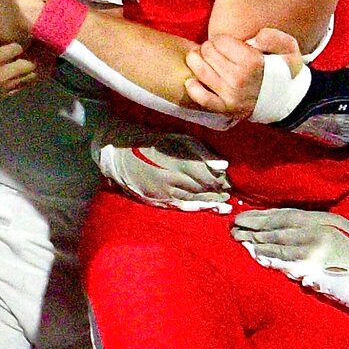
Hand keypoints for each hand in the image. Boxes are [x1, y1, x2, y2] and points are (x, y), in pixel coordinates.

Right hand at [0, 41, 42, 95]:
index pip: (18, 47)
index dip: (21, 38)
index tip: (25, 32)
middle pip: (29, 64)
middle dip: (34, 53)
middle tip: (39, 44)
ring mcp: (2, 88)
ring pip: (30, 76)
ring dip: (35, 65)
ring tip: (40, 54)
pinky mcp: (3, 94)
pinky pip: (24, 85)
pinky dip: (29, 75)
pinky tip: (29, 65)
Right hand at [97, 129, 231, 211]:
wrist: (120, 152)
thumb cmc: (150, 141)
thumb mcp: (175, 139)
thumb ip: (199, 151)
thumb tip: (222, 165)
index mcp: (179, 163)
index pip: (207, 176)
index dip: (220, 179)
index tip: (228, 180)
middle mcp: (173, 180)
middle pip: (202, 189)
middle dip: (217, 191)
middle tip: (228, 192)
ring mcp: (165, 192)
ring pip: (194, 199)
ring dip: (210, 201)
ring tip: (223, 204)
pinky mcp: (157, 199)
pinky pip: (181, 206)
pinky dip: (196, 208)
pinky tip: (207, 209)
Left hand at [183, 28, 302, 119]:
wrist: (286, 100)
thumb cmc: (284, 71)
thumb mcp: (289, 49)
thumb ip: (273, 37)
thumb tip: (254, 39)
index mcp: (252, 62)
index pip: (220, 42)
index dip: (220, 40)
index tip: (226, 44)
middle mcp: (239, 79)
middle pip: (208, 54)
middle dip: (208, 48)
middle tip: (213, 51)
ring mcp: (231, 95)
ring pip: (201, 72)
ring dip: (196, 62)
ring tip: (199, 58)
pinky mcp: (226, 108)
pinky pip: (203, 99)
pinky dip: (194, 89)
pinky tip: (191, 81)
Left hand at [231, 208, 348, 348]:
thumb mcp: (337, 227)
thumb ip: (311, 223)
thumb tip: (278, 223)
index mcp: (321, 220)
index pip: (283, 215)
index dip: (260, 216)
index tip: (242, 217)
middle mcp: (314, 235)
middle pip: (275, 230)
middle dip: (252, 229)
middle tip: (233, 229)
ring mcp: (311, 254)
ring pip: (276, 247)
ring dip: (254, 244)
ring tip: (239, 241)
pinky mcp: (310, 272)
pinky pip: (282, 264)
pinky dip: (267, 259)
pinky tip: (255, 256)